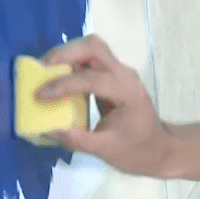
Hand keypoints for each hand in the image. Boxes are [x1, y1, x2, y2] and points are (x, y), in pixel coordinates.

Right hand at [38, 35, 177, 177]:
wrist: (160, 149)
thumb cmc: (137, 151)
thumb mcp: (106, 150)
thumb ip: (76, 140)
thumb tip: (46, 130)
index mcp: (127, 93)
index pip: (91, 79)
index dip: (63, 85)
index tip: (39, 95)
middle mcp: (125, 75)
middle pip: (93, 47)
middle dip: (64, 54)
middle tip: (41, 70)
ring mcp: (121, 72)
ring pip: (93, 47)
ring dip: (67, 54)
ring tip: (46, 71)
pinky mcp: (114, 75)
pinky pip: (92, 58)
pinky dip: (73, 61)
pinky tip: (58, 75)